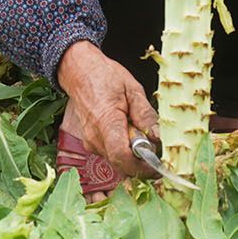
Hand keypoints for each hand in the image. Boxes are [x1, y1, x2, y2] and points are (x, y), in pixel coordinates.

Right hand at [56, 41, 158, 178]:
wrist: (79, 72)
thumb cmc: (105, 77)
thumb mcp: (133, 89)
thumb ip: (145, 115)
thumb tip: (158, 137)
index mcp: (106, 122)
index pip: (122, 157)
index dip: (142, 166)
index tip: (158, 164)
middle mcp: (94, 138)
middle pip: (122, 164)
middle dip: (141, 162)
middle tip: (155, 147)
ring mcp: (90, 142)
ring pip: (117, 162)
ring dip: (133, 155)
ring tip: (139, 132)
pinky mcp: (90, 144)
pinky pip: (111, 154)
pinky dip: (124, 150)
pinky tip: (128, 132)